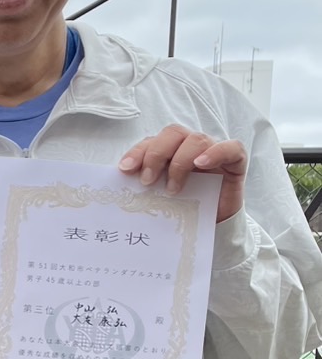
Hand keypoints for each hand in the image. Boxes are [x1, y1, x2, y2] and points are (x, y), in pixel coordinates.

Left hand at [118, 126, 245, 222]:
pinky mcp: (235, 160)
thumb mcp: (161, 196)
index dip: (137, 152)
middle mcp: (190, 145)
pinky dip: (215, 153)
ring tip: (173, 189)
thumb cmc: (185, 207)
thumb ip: (147, 185)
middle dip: (156, 154)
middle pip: (173, 133)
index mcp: (170, 151)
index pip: (152, 141)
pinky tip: (201, 164)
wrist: (214, 224)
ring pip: (196, 139)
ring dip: (180, 162)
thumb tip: (123, 182)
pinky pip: (231, 148)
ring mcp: (213, 150)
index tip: (124, 169)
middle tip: (147, 180)